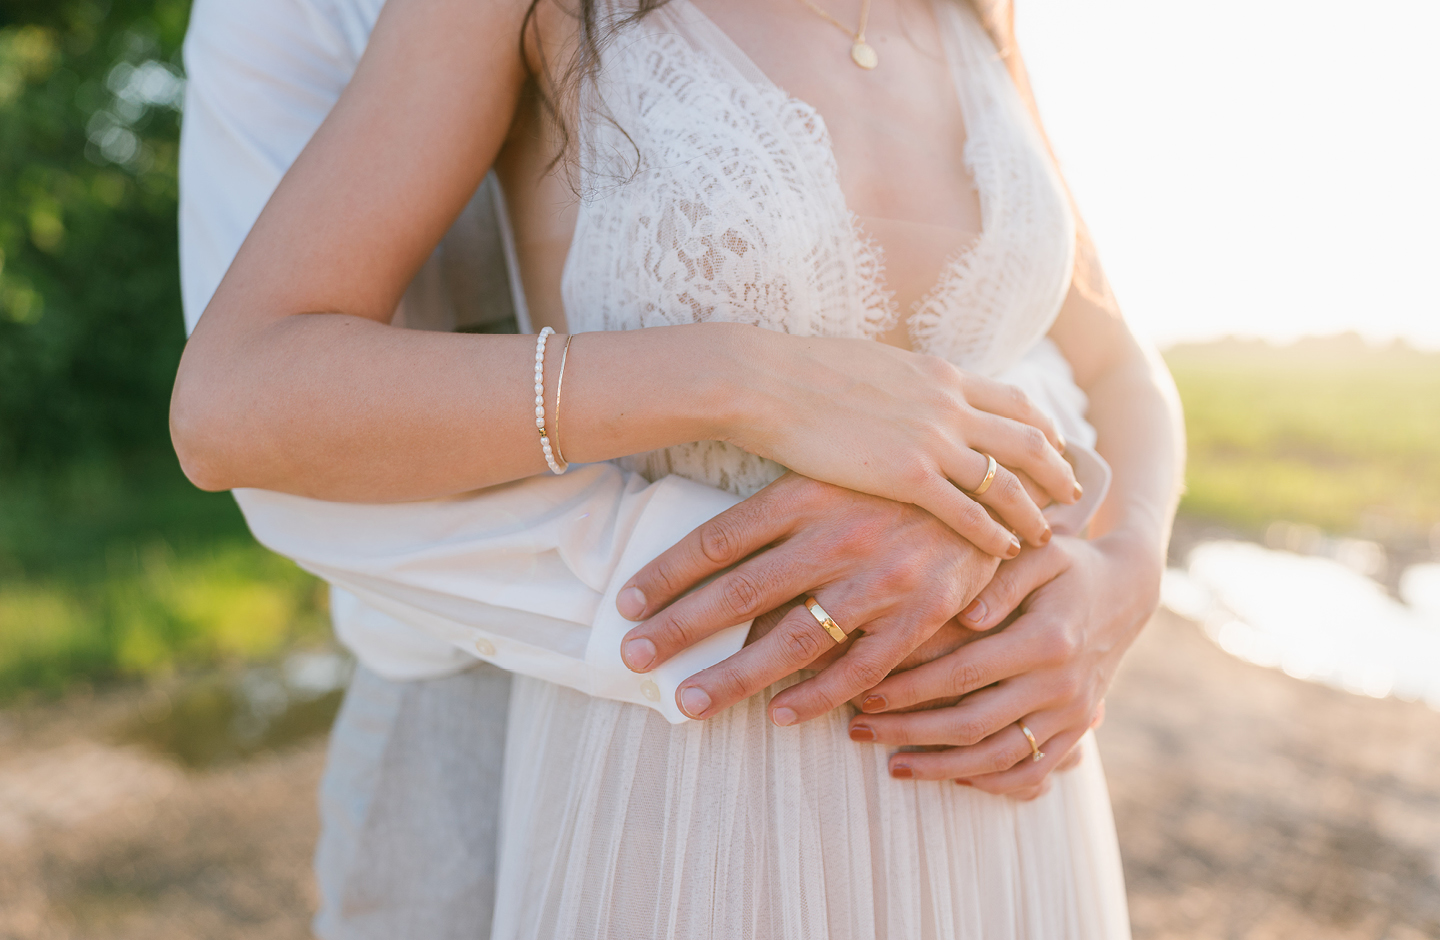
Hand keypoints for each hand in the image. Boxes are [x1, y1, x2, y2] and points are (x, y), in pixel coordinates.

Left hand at [617, 473, 999, 722]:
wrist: (1001, 479)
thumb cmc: (898, 476)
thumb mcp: (833, 469)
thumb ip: (779, 508)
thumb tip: (708, 551)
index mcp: (807, 489)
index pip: (717, 538)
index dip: (666, 574)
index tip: (624, 605)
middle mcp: (838, 532)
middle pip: (739, 590)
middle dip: (680, 628)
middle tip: (632, 658)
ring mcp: (881, 576)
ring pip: (791, 638)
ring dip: (734, 675)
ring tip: (686, 703)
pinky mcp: (923, 612)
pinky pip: (860, 667)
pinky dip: (818, 696)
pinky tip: (781, 717)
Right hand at [725, 328, 1079, 556]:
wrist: (766, 382)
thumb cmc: (802, 373)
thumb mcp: (873, 364)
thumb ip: (906, 384)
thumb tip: (911, 396)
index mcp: (941, 373)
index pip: (1013, 401)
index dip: (1042, 428)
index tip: (1054, 448)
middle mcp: (950, 403)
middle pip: (1028, 440)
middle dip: (1057, 470)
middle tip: (1074, 494)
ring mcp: (933, 439)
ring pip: (1008, 480)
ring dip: (1034, 509)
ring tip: (1048, 533)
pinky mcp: (908, 475)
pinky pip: (970, 511)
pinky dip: (996, 533)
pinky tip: (1007, 550)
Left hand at [844, 531, 1162, 797]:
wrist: (1125, 593)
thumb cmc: (1066, 564)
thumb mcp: (1038, 554)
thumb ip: (1000, 581)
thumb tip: (965, 616)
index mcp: (1047, 639)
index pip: (964, 673)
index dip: (910, 688)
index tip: (866, 692)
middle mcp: (1062, 685)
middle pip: (973, 724)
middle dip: (909, 732)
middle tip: (858, 730)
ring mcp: (1072, 715)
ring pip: (999, 759)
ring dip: (941, 768)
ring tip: (892, 765)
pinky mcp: (1076, 733)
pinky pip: (1031, 774)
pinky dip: (988, 783)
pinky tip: (947, 775)